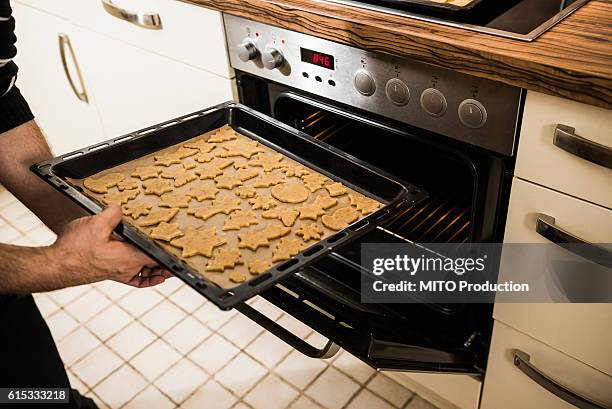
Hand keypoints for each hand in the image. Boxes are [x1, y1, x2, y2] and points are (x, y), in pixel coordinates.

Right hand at [50, 204, 172, 287]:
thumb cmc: (73, 251)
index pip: (159, 258)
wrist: (55, 265)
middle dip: (168, 260)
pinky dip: (145, 276)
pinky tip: (150, 272)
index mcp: (129, 259)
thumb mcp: (95, 224)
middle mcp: (127, 269)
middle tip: (181, 254)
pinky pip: (135, 278)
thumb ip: (113, 214)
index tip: (182, 248)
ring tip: (171, 263)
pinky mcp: (111, 273)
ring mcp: (120, 273)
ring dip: (158, 267)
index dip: (172, 252)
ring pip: (146, 271)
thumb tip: (121, 207)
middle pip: (155, 265)